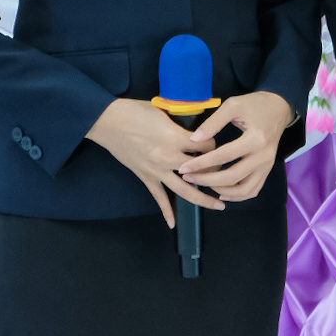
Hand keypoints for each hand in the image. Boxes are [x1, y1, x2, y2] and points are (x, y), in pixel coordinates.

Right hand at [86, 98, 224, 227]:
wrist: (109, 122)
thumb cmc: (136, 111)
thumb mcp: (164, 112)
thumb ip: (180, 124)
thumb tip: (195, 128)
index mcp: (176, 138)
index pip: (207, 147)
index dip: (215, 146)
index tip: (217, 146)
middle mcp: (170, 158)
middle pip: (201, 170)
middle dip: (216, 173)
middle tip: (226, 176)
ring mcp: (157, 170)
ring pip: (185, 190)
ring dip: (203, 199)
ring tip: (219, 205)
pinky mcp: (146, 177)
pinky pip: (158, 198)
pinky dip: (166, 211)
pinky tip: (173, 224)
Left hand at [179, 91, 294, 202]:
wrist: (279, 107)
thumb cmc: (255, 104)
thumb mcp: (233, 105)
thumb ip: (213, 122)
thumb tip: (194, 140)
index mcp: (255, 138)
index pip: (224, 156)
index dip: (202, 163)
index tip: (184, 167)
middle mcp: (263, 156)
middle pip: (232, 177)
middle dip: (207, 180)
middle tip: (189, 178)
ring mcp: (267, 166)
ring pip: (244, 190)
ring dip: (222, 191)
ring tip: (205, 184)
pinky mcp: (267, 170)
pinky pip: (253, 190)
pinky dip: (237, 196)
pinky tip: (222, 192)